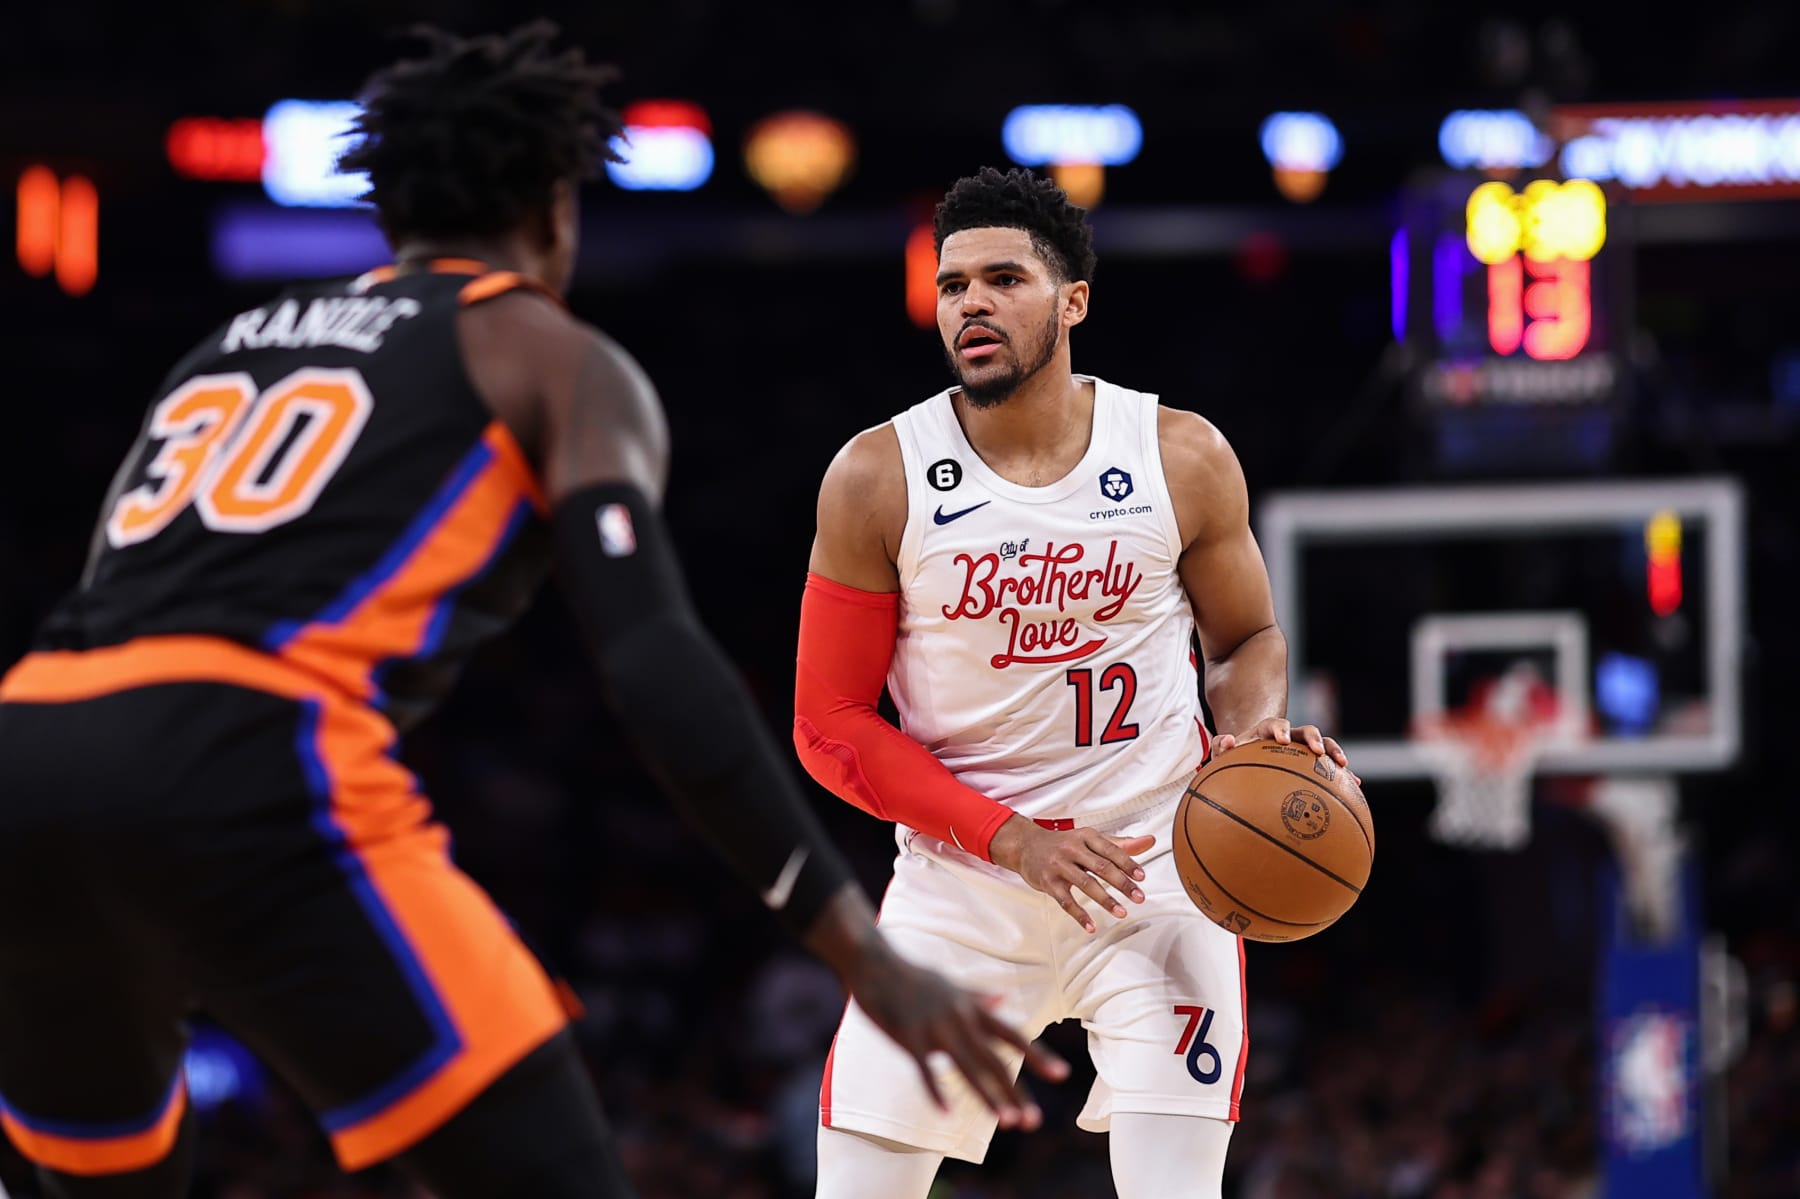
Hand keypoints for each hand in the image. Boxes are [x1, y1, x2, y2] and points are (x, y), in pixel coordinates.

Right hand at [803, 886, 1068, 1127]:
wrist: (875, 962)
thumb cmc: (912, 973)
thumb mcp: (951, 983)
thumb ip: (978, 996)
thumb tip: (1003, 1000)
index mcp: (972, 1007)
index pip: (1013, 1035)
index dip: (1038, 1055)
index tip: (1062, 1074)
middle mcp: (960, 1019)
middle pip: (994, 1061)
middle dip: (1015, 1092)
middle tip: (1034, 1122)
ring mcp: (935, 1029)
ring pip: (968, 1068)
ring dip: (989, 1097)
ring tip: (1008, 1122)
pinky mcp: (909, 1037)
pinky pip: (925, 1070)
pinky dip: (936, 1091)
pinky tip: (948, 1113)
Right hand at [988, 815, 1153, 933]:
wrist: (1026, 846)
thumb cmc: (1064, 844)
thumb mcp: (1090, 839)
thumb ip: (1120, 844)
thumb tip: (1149, 841)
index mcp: (1086, 836)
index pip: (1111, 850)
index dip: (1128, 864)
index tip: (1142, 877)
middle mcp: (1072, 849)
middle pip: (1101, 867)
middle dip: (1122, 883)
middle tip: (1139, 897)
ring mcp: (1059, 866)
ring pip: (1085, 884)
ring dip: (1105, 900)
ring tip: (1122, 912)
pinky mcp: (1048, 882)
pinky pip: (1066, 901)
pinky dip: (1079, 914)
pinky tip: (1091, 926)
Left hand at [1214, 718, 1351, 773]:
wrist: (1250, 759)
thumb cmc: (1237, 758)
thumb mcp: (1225, 753)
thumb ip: (1221, 746)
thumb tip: (1228, 741)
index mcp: (1267, 732)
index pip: (1275, 725)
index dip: (1279, 730)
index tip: (1281, 740)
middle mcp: (1289, 737)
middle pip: (1305, 730)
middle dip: (1313, 738)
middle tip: (1317, 750)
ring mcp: (1303, 749)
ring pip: (1324, 744)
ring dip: (1334, 751)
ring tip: (1344, 765)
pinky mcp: (1313, 763)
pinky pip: (1331, 766)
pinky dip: (1343, 774)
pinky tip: (1356, 785)